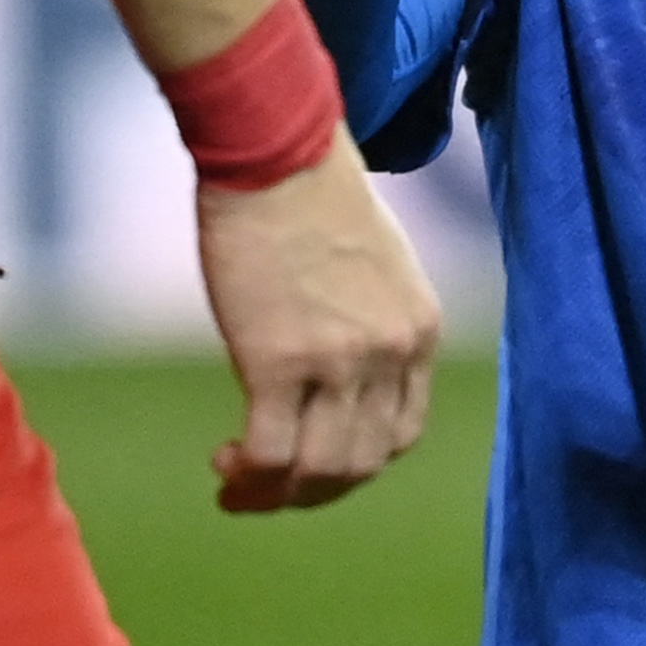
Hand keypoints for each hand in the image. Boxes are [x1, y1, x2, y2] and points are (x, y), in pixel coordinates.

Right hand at [196, 139, 443, 513]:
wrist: (276, 151)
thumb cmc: (312, 192)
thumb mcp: (378, 264)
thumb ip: (372, 320)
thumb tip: (337, 365)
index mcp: (420, 331)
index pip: (402, 434)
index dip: (357, 462)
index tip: (314, 460)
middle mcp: (391, 354)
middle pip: (361, 464)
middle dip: (313, 491)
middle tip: (269, 487)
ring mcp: (338, 363)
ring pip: (318, 470)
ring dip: (276, 494)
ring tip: (238, 483)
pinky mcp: (278, 361)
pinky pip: (269, 452)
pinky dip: (248, 475)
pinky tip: (224, 462)